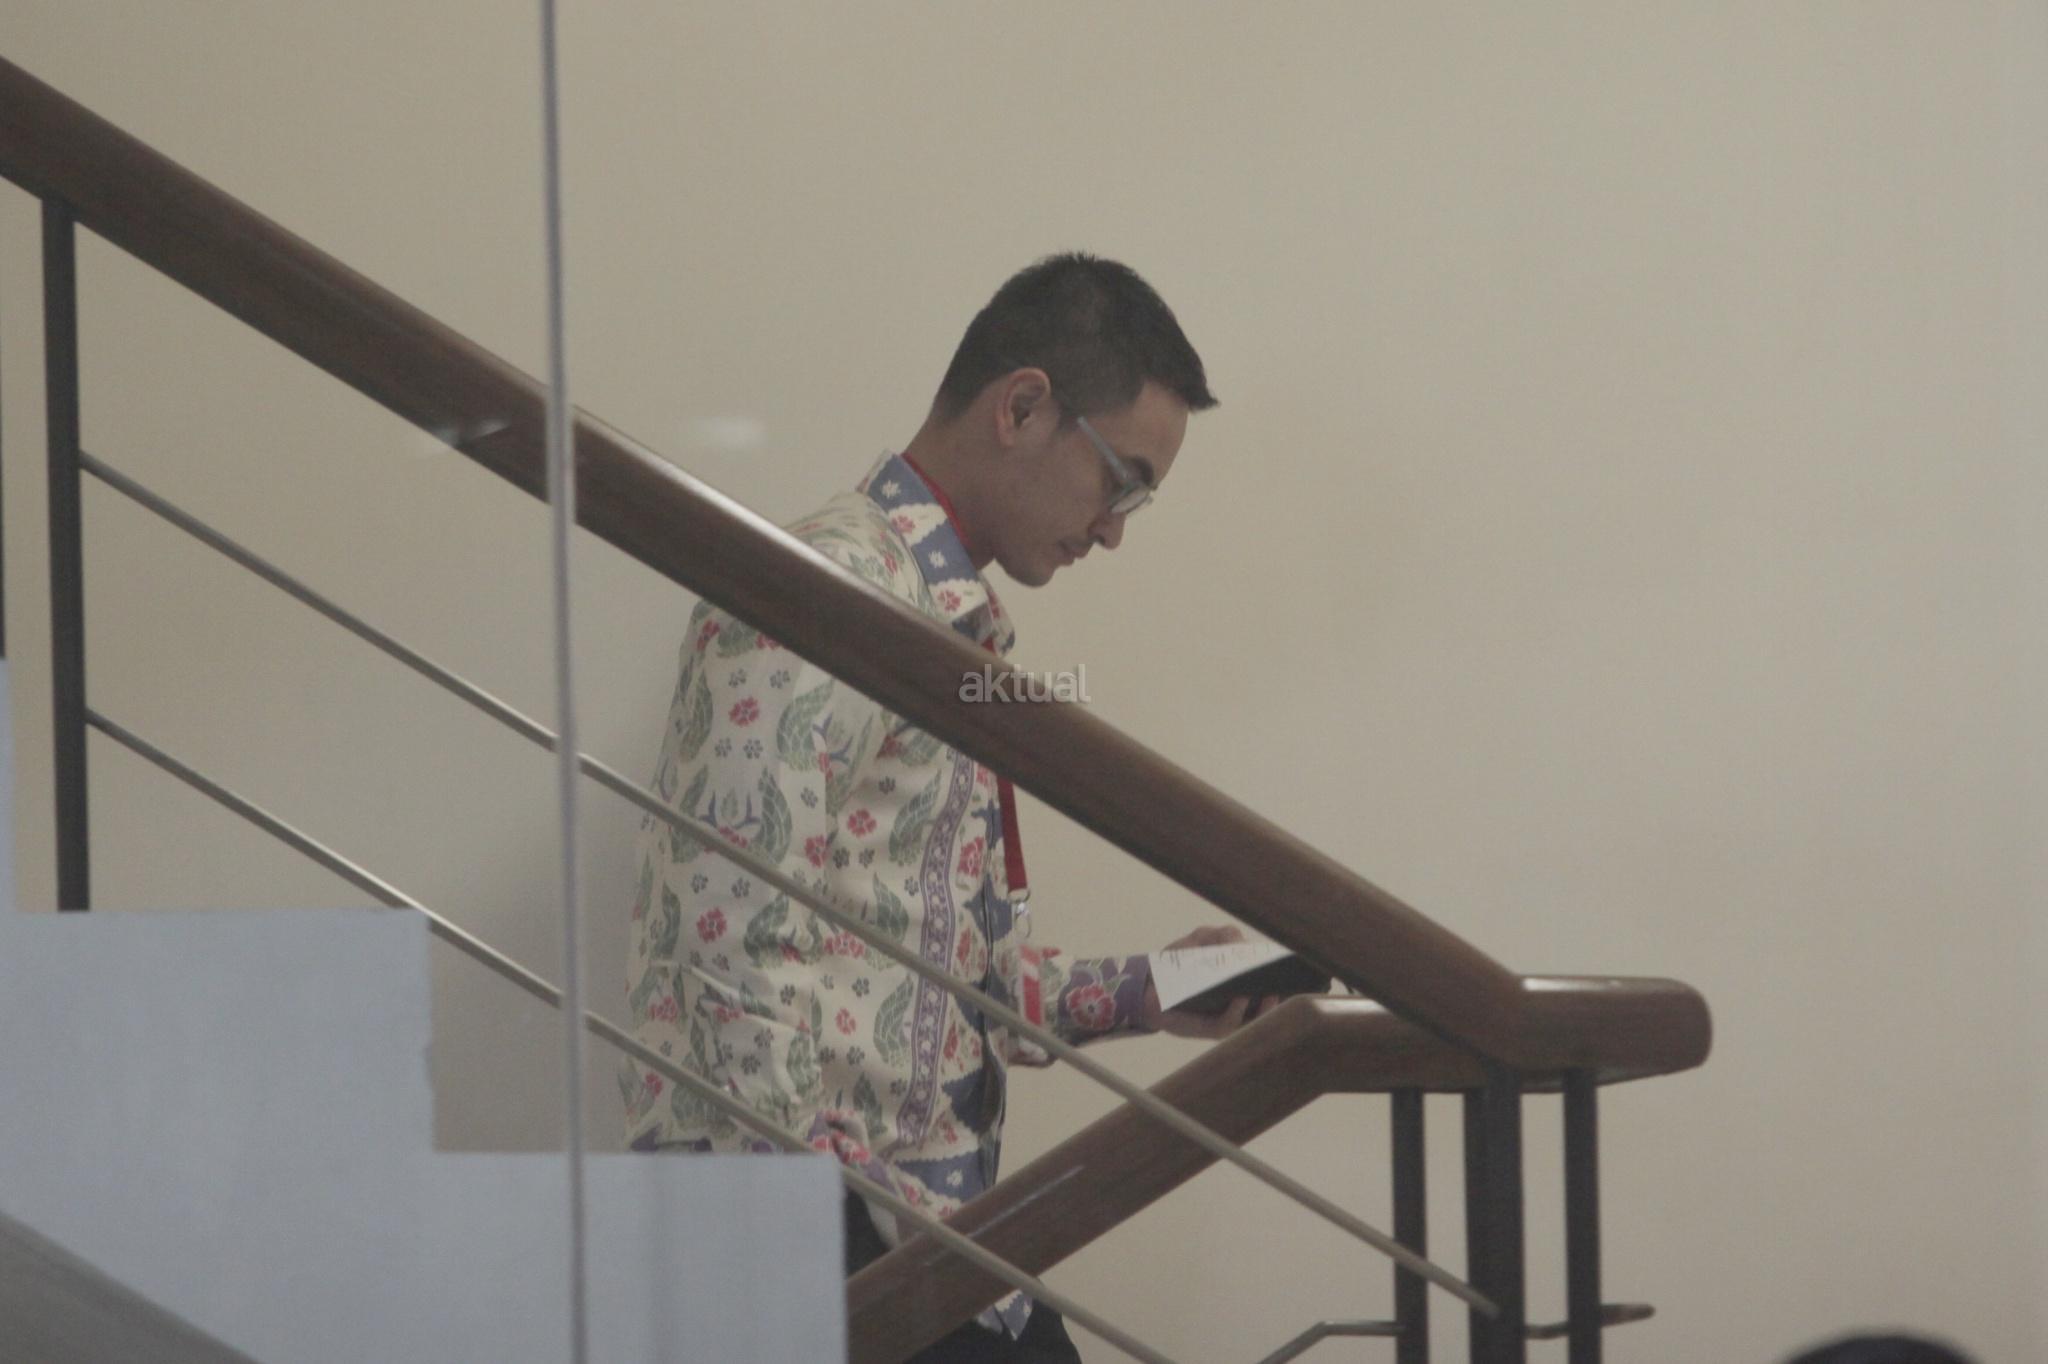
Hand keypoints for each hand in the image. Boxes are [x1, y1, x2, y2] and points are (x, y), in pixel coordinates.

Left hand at [1142, 924, 1283, 1039]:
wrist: (1149, 981)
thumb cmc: (1181, 961)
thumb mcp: (1203, 939)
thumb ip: (1225, 934)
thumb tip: (1243, 944)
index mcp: (1243, 984)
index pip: (1273, 988)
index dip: (1289, 982)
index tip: (1302, 973)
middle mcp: (1239, 1005)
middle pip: (1269, 1008)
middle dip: (1283, 999)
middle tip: (1292, 985)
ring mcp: (1226, 1018)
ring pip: (1253, 1021)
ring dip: (1264, 1010)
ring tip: (1271, 994)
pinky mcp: (1208, 1028)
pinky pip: (1228, 1024)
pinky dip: (1236, 1012)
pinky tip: (1241, 998)